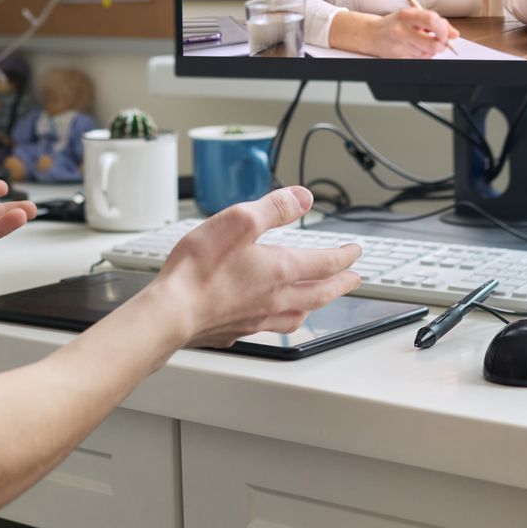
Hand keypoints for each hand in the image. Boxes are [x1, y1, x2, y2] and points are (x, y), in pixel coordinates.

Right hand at [152, 186, 362, 347]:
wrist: (171, 313)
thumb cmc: (200, 269)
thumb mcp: (239, 221)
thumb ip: (275, 208)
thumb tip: (303, 198)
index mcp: (281, 270)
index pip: (324, 264)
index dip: (344, 256)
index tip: (355, 252)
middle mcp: (275, 298)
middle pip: (319, 293)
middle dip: (340, 284)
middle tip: (354, 279)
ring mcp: (256, 318)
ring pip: (298, 314)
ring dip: (315, 305)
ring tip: (319, 301)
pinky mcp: (235, 330)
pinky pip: (269, 328)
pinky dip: (281, 321)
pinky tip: (271, 318)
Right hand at [372, 7, 456, 58]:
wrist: (372, 34)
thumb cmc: (395, 24)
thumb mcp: (413, 15)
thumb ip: (435, 21)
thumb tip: (454, 34)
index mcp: (406, 15)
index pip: (432, 20)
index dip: (444, 29)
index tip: (446, 33)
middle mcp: (402, 30)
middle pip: (433, 44)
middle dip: (441, 45)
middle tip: (440, 42)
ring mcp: (399, 46)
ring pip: (428, 54)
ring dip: (430, 50)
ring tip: (421, 43)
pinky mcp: (398, 58)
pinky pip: (420, 60)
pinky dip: (423, 56)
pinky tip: (415, 49)